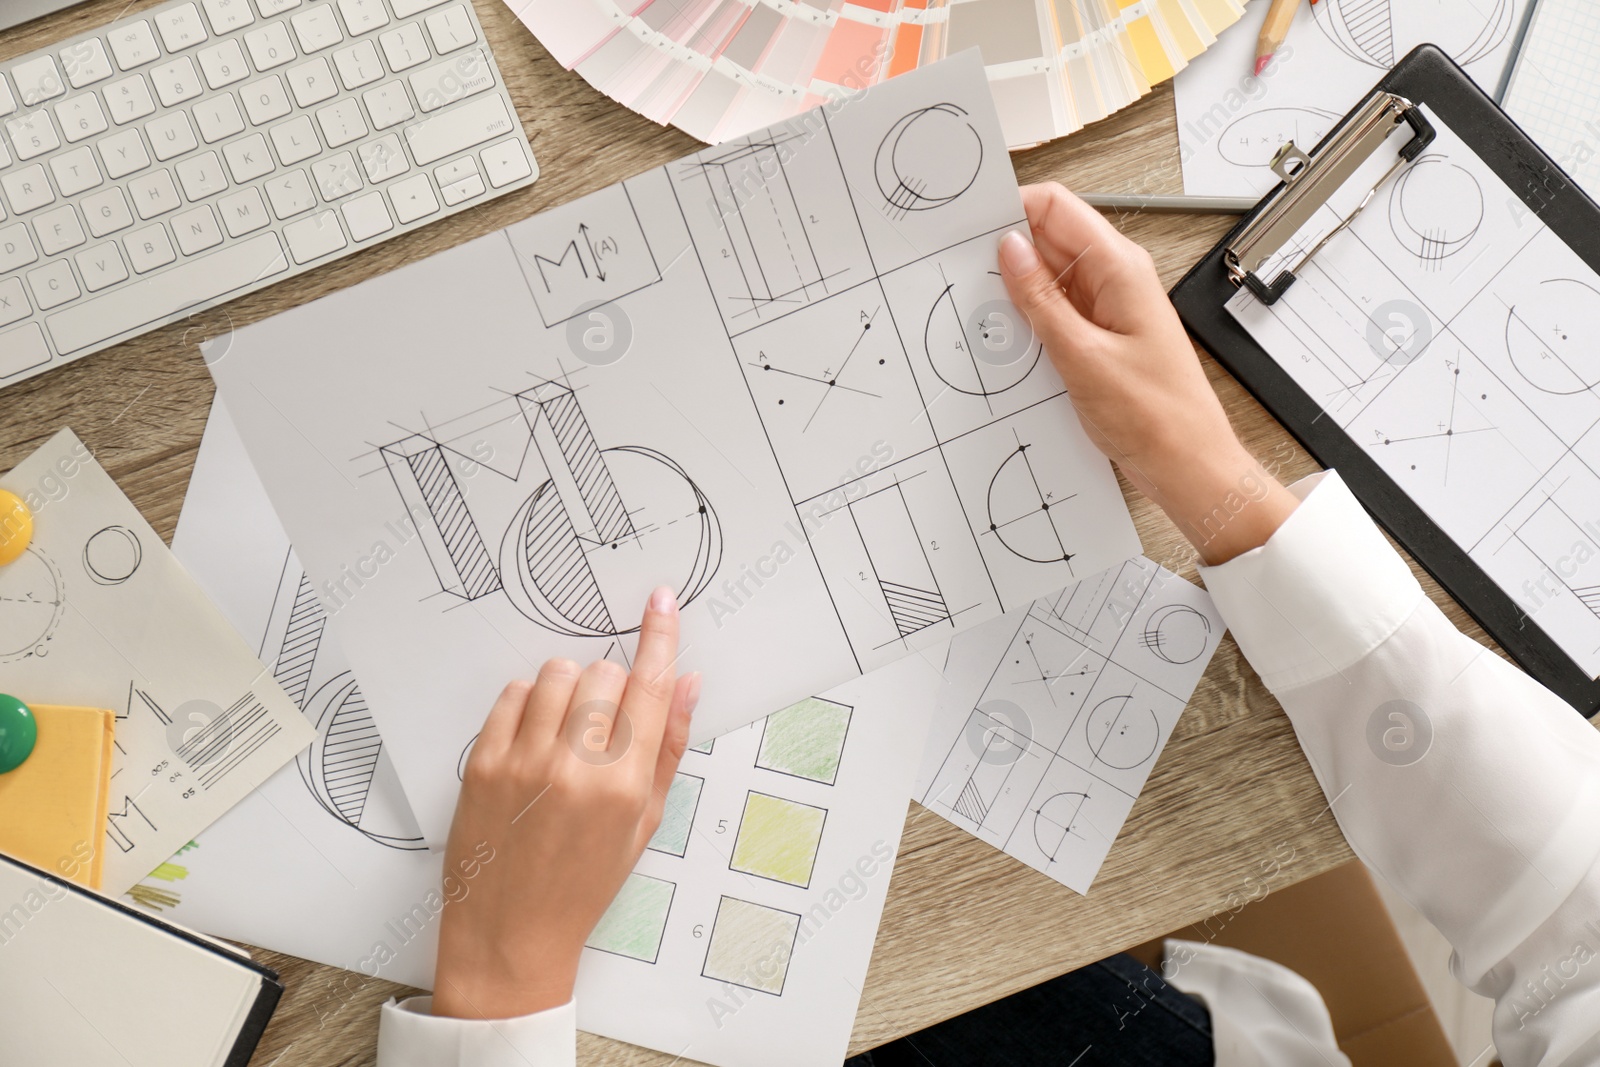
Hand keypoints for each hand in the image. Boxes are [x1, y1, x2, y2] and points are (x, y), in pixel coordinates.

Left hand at [432, 586, 700, 1019]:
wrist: (511, 933)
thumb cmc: (581, 885)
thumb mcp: (643, 823)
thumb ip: (666, 748)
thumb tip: (686, 685)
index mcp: (624, 786)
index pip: (650, 686)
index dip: (659, 636)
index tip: (661, 603)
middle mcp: (574, 768)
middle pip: (602, 673)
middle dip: (610, 688)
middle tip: (602, 727)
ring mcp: (522, 762)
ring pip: (555, 674)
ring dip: (568, 691)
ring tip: (565, 735)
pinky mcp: (481, 763)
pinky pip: (511, 694)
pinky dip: (527, 704)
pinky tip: (533, 740)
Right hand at [998, 182, 1298, 563]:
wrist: (1187, 465)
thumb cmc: (1157, 417)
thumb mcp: (1082, 356)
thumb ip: (1040, 300)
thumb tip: (1010, 250)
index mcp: (1119, 268)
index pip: (1055, 207)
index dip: (1011, 209)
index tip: (972, 228)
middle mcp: (1115, 280)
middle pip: (1048, 240)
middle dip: (1007, 254)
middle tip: (969, 279)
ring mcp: (1107, 308)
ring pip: (1048, 279)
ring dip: (1017, 294)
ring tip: (992, 319)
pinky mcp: (1100, 337)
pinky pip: (1057, 313)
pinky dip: (1032, 322)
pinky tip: (1015, 343)